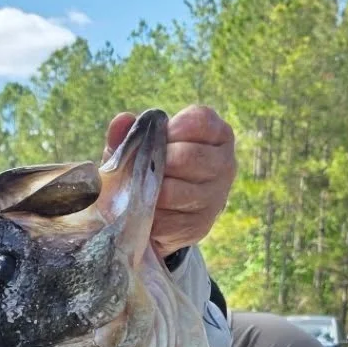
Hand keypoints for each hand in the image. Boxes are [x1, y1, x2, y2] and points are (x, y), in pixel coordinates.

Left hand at [104, 105, 235, 256]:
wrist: (163, 217)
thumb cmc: (154, 170)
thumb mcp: (141, 147)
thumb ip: (131, 133)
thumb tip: (122, 121)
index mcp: (217, 135)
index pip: (200, 121)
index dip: (172, 129)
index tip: (159, 138)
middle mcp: (225, 163)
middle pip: (186, 156)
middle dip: (156, 163)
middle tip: (144, 169)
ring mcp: (216, 196)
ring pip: (173, 191)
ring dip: (149, 192)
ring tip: (142, 191)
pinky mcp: (199, 225)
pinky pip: (165, 220)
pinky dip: (149, 217)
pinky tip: (148, 212)